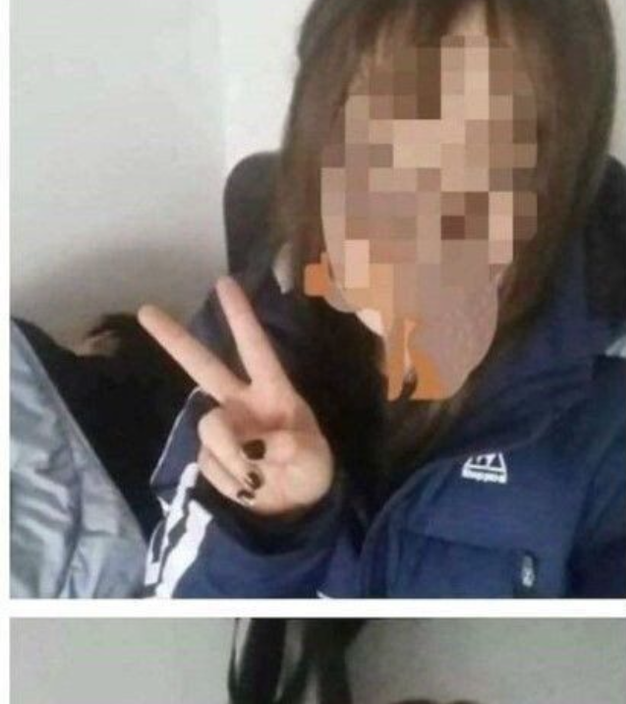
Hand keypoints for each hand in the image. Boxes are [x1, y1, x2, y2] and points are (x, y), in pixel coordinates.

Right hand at [138, 277, 333, 515]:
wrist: (296, 508)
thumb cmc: (310, 469)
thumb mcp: (314, 457)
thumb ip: (290, 446)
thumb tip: (257, 444)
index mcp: (272, 390)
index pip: (255, 348)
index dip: (241, 317)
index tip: (223, 283)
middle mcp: (241, 402)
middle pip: (202, 366)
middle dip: (174, 339)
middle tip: (146, 310)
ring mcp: (223, 429)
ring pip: (210, 428)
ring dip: (233, 456)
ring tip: (257, 478)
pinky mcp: (209, 457)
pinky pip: (210, 463)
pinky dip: (231, 480)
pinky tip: (247, 486)